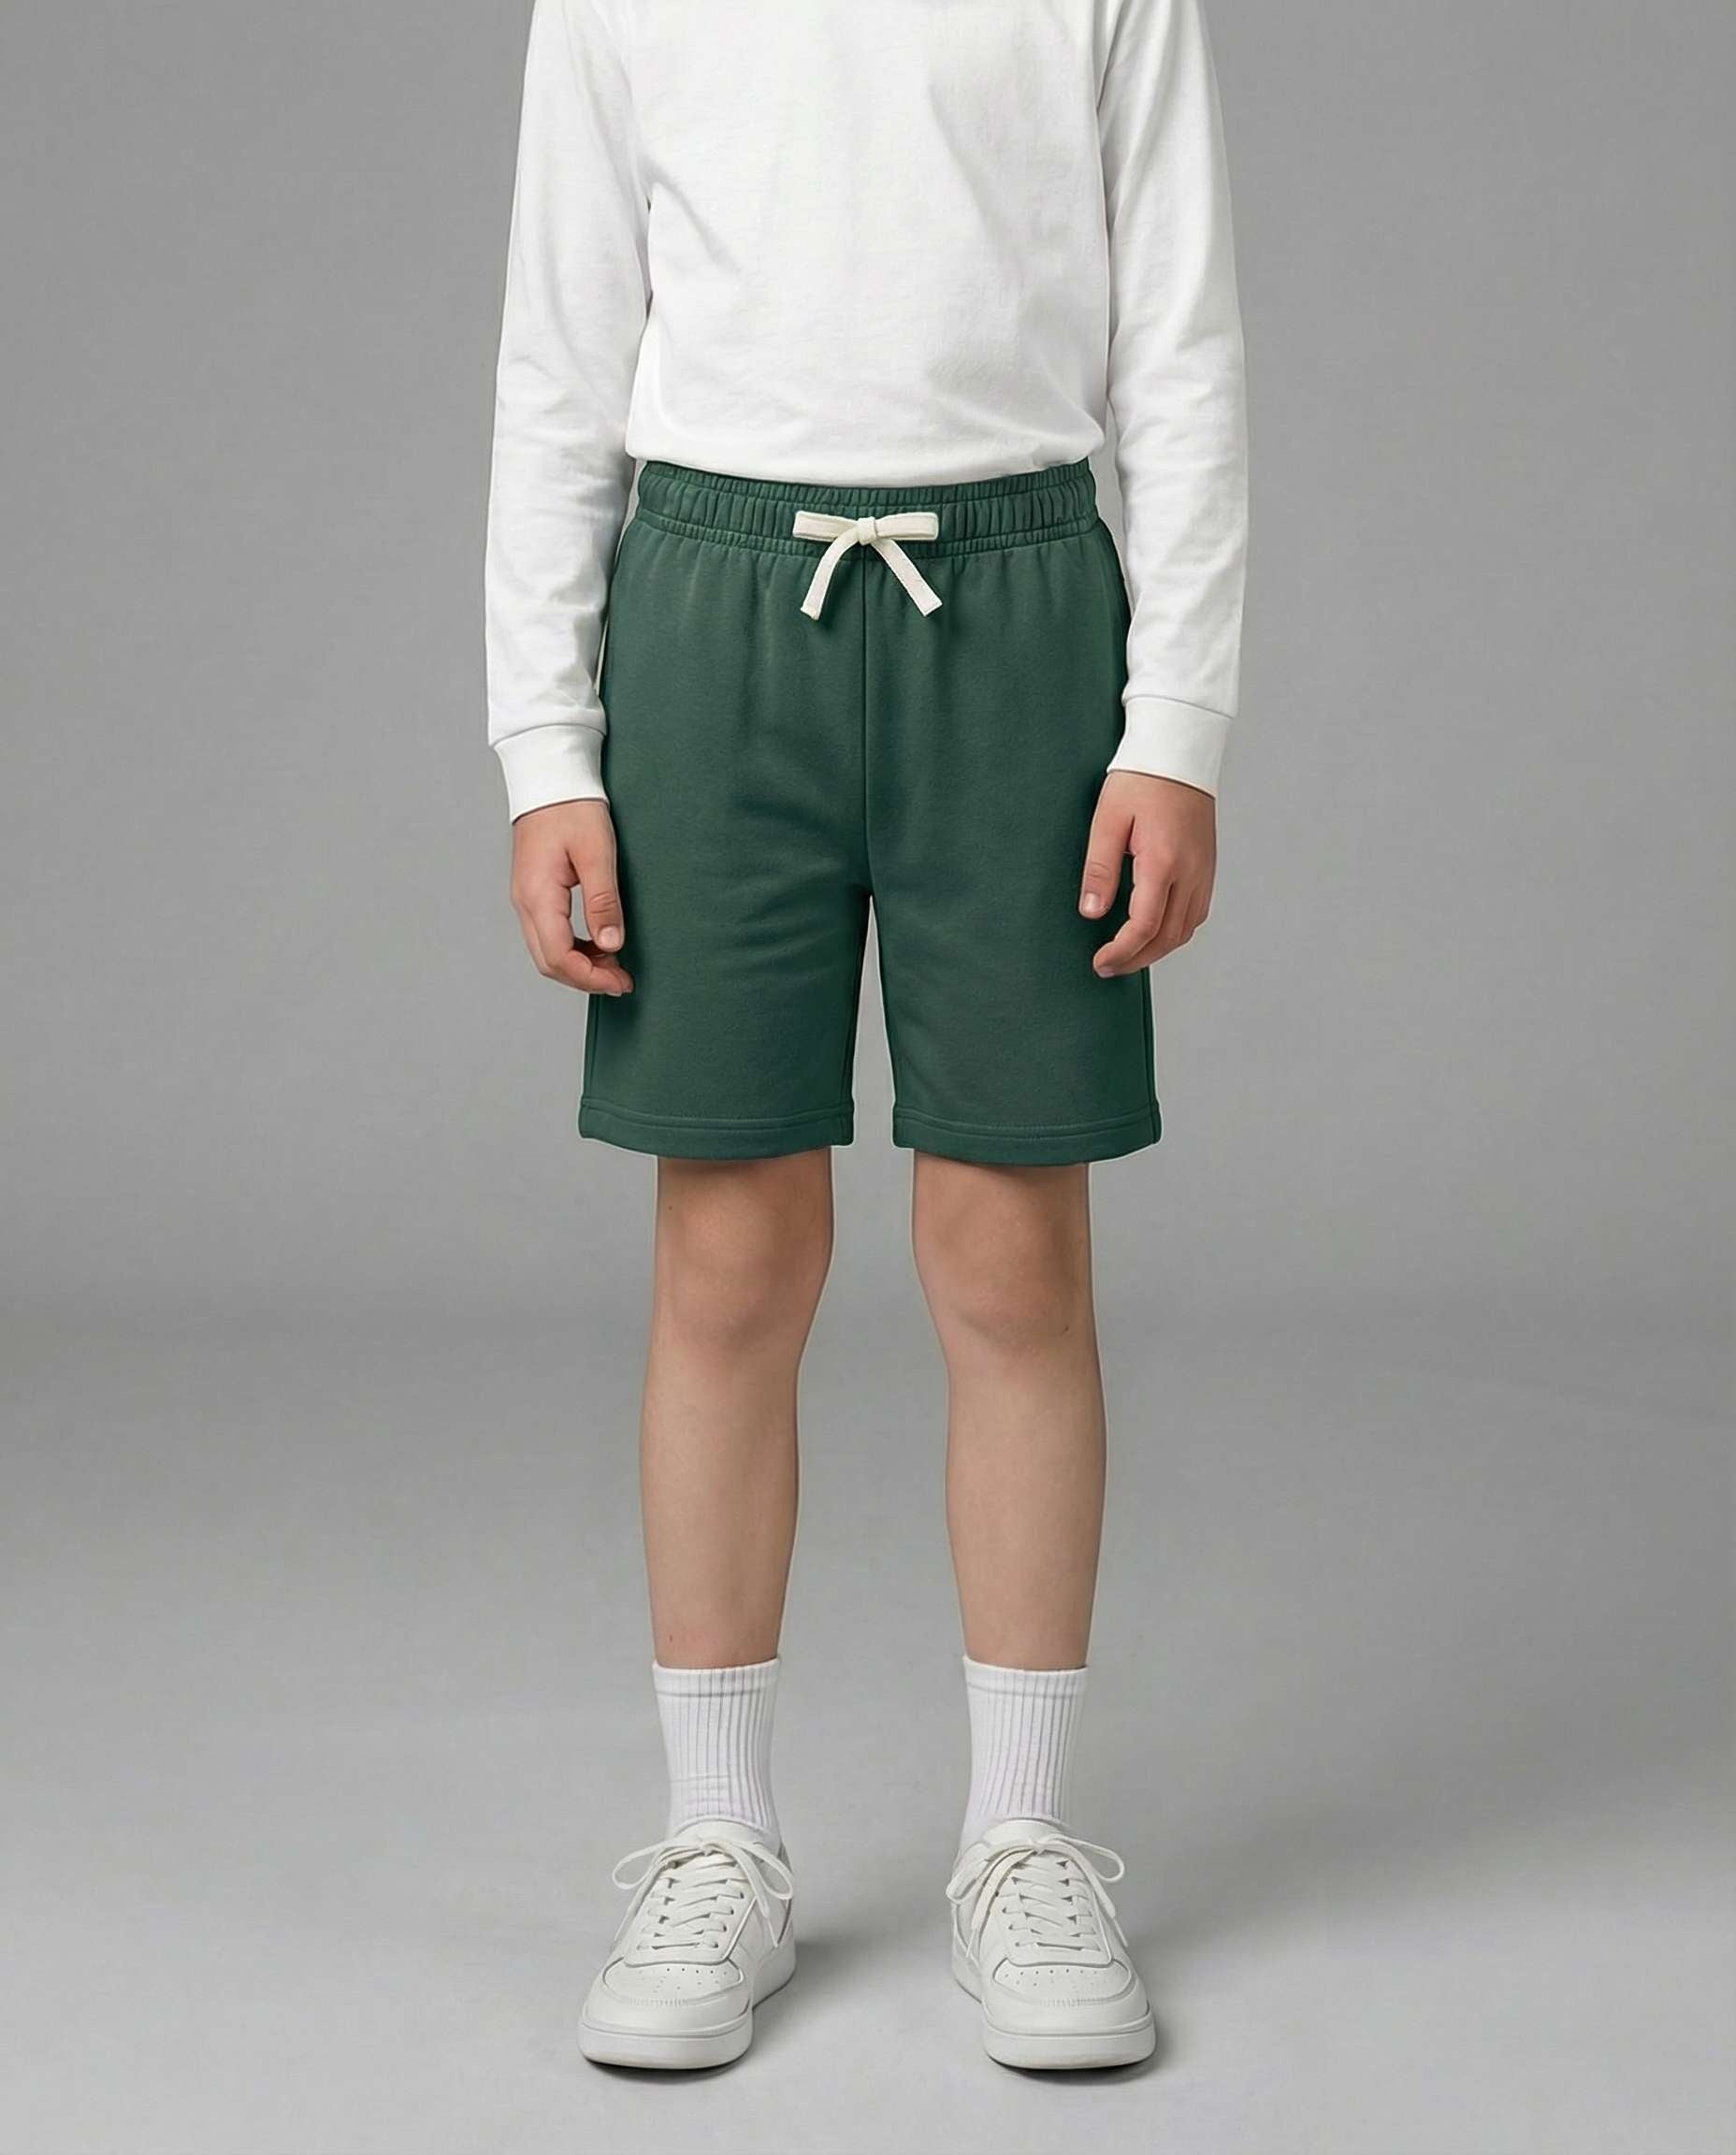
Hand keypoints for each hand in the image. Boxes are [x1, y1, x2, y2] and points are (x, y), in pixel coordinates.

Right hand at [510, 800, 632, 994]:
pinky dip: (572, 949)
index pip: (559, 957)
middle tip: (621, 981)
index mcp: (538, 896)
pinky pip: (548, 935)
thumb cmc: (572, 807)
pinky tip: (597, 944)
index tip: (620, 982)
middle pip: (549, 962)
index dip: (591, 978)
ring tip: (613, 965)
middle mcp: (525, 903)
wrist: (550, 778)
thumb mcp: (596, 853)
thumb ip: (603, 901)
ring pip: (547, 952)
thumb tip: (611, 944)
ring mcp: (526, 899)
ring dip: (579, 965)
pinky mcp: (534, 893)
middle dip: (585, 979)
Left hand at [1079, 772, 1215, 975]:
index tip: (1100, 962)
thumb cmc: (1141, 780)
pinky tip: (1154, 931)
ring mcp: (1204, 872)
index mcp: (1164, 862)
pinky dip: (1175, 932)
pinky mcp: (1208, 867)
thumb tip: (1092, 912)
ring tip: (1128, 955)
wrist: (1180, 753)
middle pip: (1168, 937)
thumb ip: (1100, 869)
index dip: (1121, 951)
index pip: (1144, 926)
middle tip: (1108, 967)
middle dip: (1137, 959)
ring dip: (1157, 949)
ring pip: (1186, 930)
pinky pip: (1196, 914)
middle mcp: (1191, 872)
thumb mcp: (1108, 821)